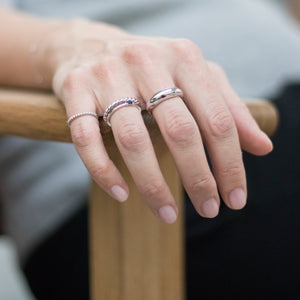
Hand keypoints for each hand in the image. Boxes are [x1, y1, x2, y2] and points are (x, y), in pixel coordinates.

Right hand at [38, 19, 272, 222]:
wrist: (89, 44)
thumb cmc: (150, 66)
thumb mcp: (194, 76)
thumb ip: (228, 107)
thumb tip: (262, 148)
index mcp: (184, 57)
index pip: (217, 119)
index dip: (231, 164)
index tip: (234, 198)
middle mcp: (147, 61)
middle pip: (180, 131)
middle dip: (198, 178)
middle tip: (208, 209)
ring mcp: (108, 74)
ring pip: (133, 140)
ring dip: (153, 185)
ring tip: (168, 214)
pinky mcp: (75, 88)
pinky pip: (87, 138)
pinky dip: (104, 171)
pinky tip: (122, 194)